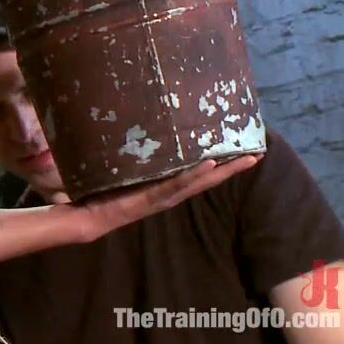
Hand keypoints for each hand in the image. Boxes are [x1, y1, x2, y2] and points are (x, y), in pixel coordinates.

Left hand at [74, 154, 261, 241]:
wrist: (86, 215)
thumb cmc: (101, 192)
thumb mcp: (122, 170)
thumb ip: (133, 156)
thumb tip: (133, 127)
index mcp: (165, 186)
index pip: (199, 173)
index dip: (222, 164)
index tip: (242, 150)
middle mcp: (169, 192)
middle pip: (208, 178)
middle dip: (233, 167)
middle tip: (257, 153)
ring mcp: (162, 196)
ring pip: (199, 181)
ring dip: (223, 170)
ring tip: (246, 158)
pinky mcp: (151, 197)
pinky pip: (176, 184)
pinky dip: (194, 174)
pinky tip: (211, 163)